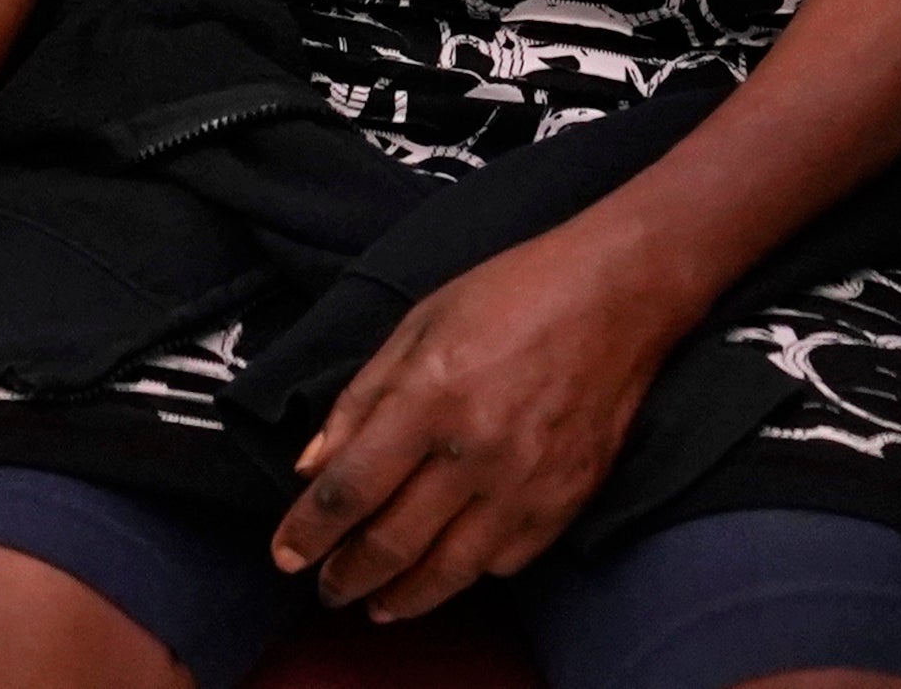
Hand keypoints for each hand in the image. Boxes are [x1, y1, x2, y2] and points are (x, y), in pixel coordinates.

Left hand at [267, 224, 687, 621]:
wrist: (616, 296)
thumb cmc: (510, 294)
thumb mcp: (418, 323)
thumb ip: (361, 398)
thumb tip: (311, 467)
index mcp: (429, 398)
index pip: (350, 488)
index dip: (309, 531)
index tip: (284, 556)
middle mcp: (475, 452)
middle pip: (393, 541)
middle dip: (348, 576)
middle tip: (326, 590)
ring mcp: (525, 484)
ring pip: (450, 569)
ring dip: (403, 596)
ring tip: (377, 606)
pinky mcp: (566, 501)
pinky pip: (506, 561)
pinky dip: (468, 575)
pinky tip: (447, 571)